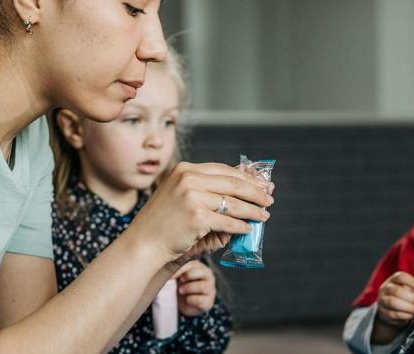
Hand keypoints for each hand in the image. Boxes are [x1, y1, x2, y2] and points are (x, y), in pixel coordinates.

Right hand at [128, 162, 273, 262]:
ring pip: (234, 203)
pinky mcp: (197, 217)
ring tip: (264, 216)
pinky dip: (241, 226)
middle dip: (256, 192)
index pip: (224, 170)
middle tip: (269, 198)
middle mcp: (189, 179)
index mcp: (185, 170)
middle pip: (233, 183)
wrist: (144, 244)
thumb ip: (208, 192)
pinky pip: (228, 222)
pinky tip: (248, 229)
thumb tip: (246, 193)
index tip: (262, 183)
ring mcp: (193, 197)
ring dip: (253, 211)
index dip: (246, 177)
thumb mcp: (182, 197)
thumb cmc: (165, 224)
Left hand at [174, 260, 215, 316]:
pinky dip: (191, 300)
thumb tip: (168, 270)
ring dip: (189, 288)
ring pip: (202, 286)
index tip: (171, 276)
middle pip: (201, 272)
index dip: (181, 269)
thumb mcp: (177, 276)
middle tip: (180, 281)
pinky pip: (200, 300)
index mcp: (199, 266)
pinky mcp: (209, 301)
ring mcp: (210, 288)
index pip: (192, 263)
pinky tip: (187, 299)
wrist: (183, 303)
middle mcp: (207, 275)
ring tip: (181, 291)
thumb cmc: (180, 285)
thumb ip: (175, 270)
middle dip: (188, 276)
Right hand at [375, 272, 413, 328]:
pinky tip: (412, 316)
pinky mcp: (383, 312)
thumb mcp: (412, 293)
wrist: (391, 310)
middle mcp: (385, 288)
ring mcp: (382, 300)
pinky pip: (393, 314)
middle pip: (396, 290)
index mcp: (393, 280)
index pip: (400, 277)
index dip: (411, 282)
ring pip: (393, 302)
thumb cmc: (405, 298)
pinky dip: (404, 315)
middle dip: (412, 298)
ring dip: (408, 307)